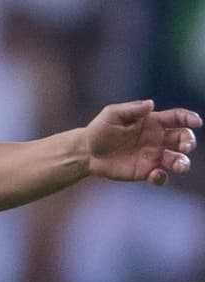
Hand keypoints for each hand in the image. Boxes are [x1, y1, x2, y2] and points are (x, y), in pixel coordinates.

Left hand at [86, 100, 200, 185]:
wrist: (87, 151)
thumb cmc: (100, 129)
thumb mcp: (112, 114)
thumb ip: (132, 109)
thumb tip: (151, 104)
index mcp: (152, 122)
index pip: (177, 118)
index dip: (189, 118)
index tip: (197, 121)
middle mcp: (158, 139)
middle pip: (183, 139)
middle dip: (189, 142)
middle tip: (184, 146)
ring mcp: (153, 156)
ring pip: (178, 160)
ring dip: (182, 163)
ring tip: (178, 165)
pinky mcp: (146, 171)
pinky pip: (161, 176)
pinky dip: (161, 177)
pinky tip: (154, 175)